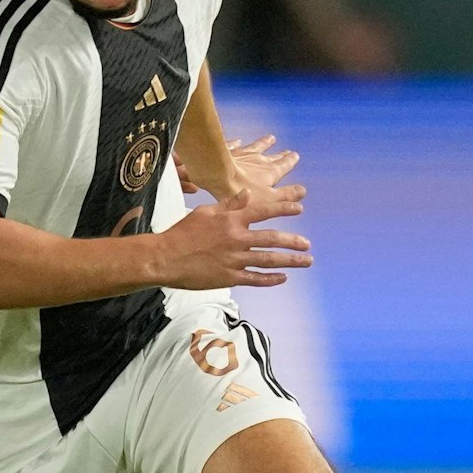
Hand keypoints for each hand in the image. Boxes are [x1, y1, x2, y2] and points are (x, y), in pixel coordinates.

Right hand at [155, 190, 311, 289]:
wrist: (165, 258)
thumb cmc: (182, 233)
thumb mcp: (204, 211)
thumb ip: (228, 204)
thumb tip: (246, 194)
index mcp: (231, 220)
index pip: (263, 211)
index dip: (283, 208)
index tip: (299, 208)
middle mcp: (237, 239)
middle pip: (272, 238)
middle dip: (293, 241)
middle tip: (307, 244)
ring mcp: (234, 259)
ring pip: (269, 260)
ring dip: (290, 260)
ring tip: (305, 261)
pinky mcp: (229, 277)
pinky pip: (255, 278)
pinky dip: (271, 279)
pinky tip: (283, 278)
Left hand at [175, 136, 295, 198]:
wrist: (216, 175)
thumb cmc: (241, 191)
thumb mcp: (269, 199)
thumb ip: (285, 196)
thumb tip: (303, 191)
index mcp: (269, 173)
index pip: (283, 166)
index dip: (290, 162)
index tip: (295, 155)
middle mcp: (257, 160)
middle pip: (271, 157)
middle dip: (280, 154)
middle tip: (287, 150)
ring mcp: (242, 154)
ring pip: (255, 147)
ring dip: (263, 143)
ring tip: (271, 138)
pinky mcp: (226, 152)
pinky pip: (233, 145)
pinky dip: (237, 143)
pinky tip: (238, 140)